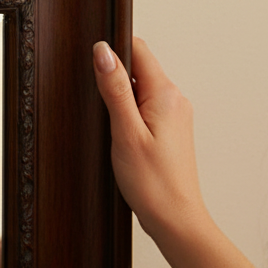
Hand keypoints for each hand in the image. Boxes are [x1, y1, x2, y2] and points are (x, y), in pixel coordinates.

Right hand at [93, 38, 267, 267]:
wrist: (176, 220)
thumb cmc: (153, 183)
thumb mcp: (125, 131)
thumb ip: (113, 87)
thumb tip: (102, 51)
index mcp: (165, 93)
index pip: (137, 48)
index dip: (111, 48)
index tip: (91, 61)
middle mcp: (174, 99)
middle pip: (138, 65)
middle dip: (113, 75)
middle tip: (98, 101)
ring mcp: (173, 114)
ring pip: (140, 86)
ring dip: (120, 95)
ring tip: (110, 124)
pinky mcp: (169, 129)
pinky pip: (144, 105)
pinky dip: (128, 111)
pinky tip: (119, 134)